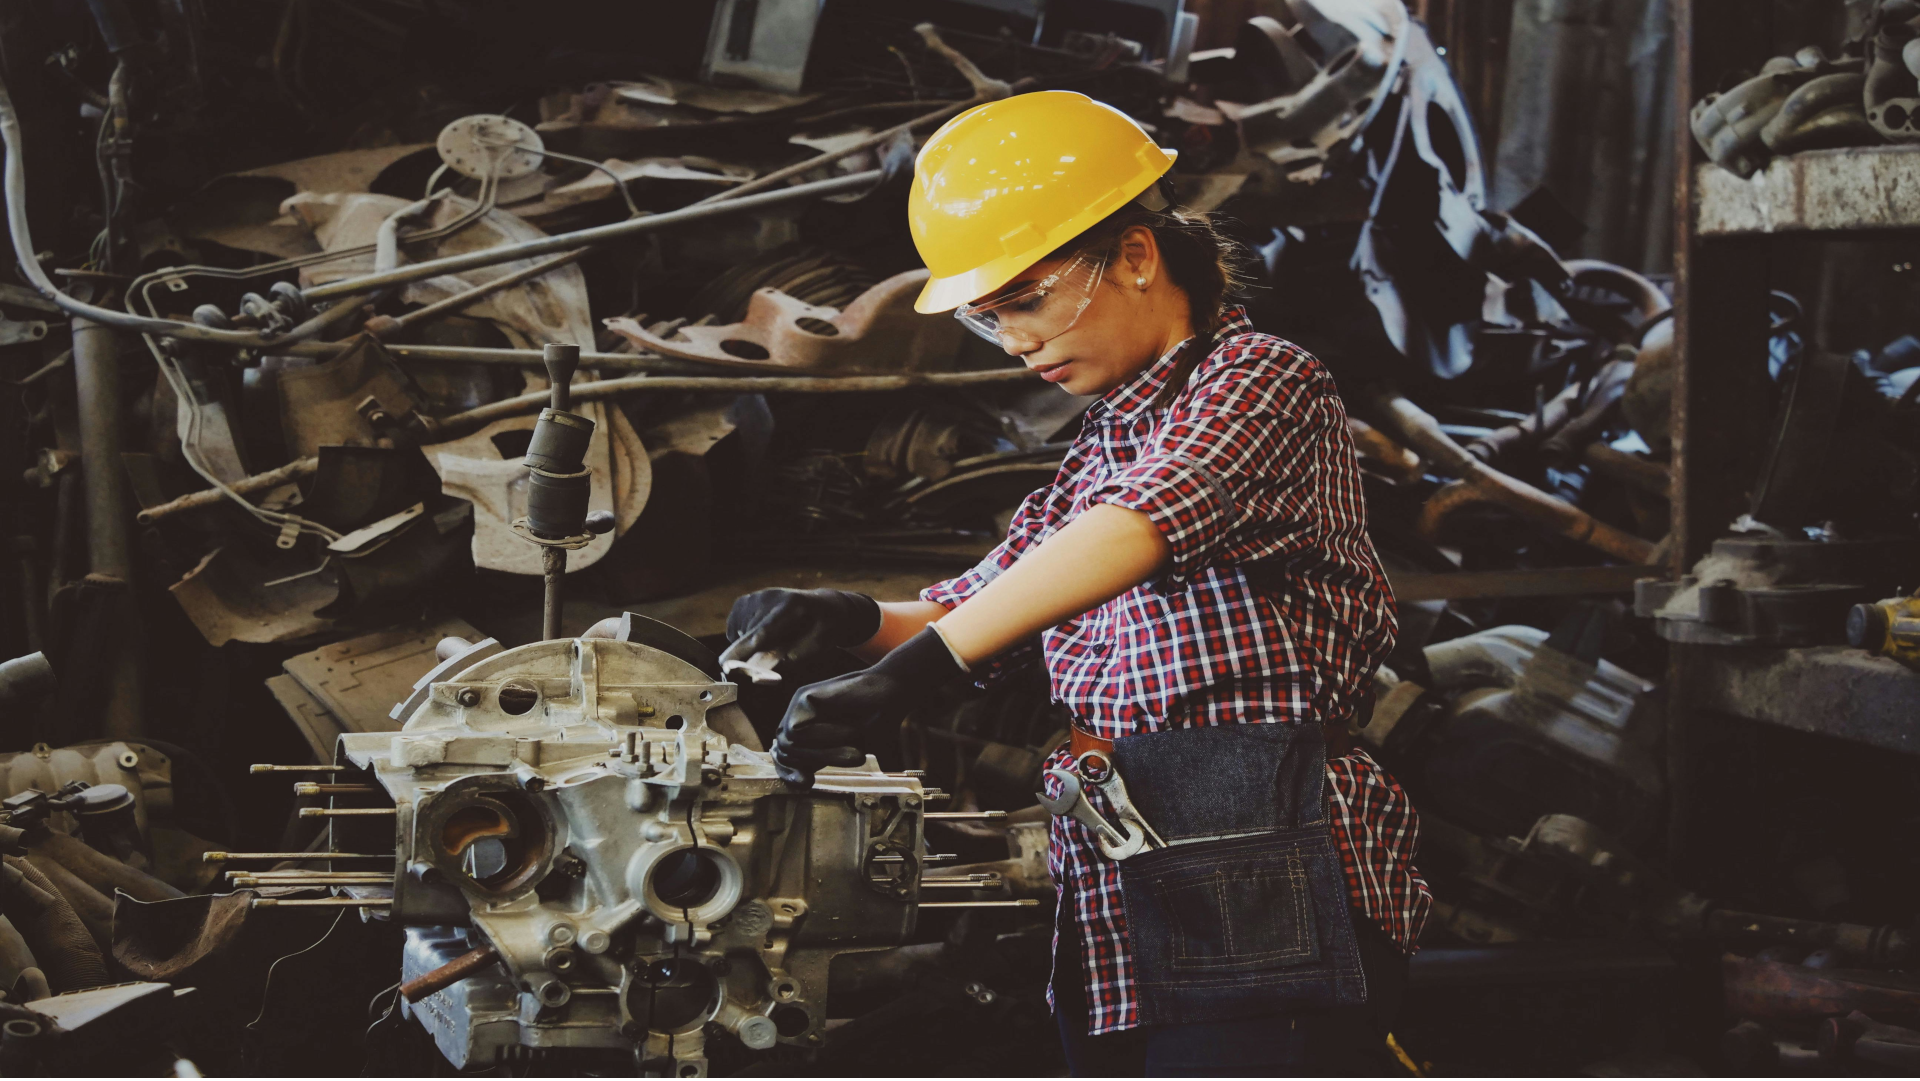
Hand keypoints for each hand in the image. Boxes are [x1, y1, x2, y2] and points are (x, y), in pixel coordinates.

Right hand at [719, 589, 881, 678]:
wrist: (825, 606)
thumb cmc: (824, 629)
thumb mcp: (817, 646)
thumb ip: (790, 658)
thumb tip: (760, 670)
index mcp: (792, 606)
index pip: (762, 632)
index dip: (743, 650)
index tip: (725, 665)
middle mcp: (769, 596)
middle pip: (747, 634)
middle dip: (752, 653)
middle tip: (777, 653)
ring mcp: (756, 596)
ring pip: (738, 633)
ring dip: (749, 644)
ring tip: (774, 640)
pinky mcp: (746, 600)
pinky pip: (734, 627)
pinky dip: (743, 636)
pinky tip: (763, 633)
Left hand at [773, 628, 964, 786]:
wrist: (891, 695)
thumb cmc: (874, 725)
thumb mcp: (845, 753)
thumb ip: (820, 763)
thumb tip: (799, 783)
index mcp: (805, 733)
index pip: (783, 758)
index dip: (789, 774)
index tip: (807, 783)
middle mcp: (798, 718)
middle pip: (783, 753)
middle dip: (814, 762)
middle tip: (852, 758)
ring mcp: (798, 706)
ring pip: (788, 744)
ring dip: (824, 752)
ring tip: (853, 746)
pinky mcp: (803, 696)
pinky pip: (796, 730)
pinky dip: (822, 736)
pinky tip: (846, 728)